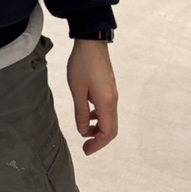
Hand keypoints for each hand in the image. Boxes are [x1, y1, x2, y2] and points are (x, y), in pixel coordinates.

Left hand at [66, 40, 118, 154]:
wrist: (92, 42)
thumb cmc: (83, 64)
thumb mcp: (77, 90)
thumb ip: (81, 112)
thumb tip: (83, 131)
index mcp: (106, 102)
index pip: (108, 132)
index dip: (98, 144)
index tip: (86, 150)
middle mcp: (113, 100)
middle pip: (111, 128)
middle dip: (99, 139)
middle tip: (85, 144)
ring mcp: (112, 93)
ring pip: (109, 118)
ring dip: (98, 127)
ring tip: (83, 128)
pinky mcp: (108, 87)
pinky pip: (106, 108)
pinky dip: (98, 116)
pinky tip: (87, 112)